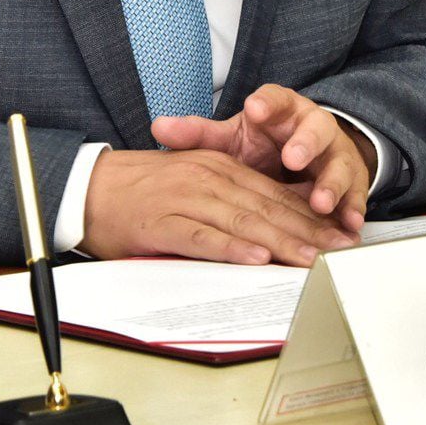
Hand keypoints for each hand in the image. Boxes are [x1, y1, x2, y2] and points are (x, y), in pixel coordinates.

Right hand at [79, 148, 356, 266]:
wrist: (88, 187)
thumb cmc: (141, 190)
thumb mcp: (193, 180)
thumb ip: (230, 196)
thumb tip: (270, 223)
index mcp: (219, 165)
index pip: (274, 193)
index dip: (309, 216)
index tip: (337, 237)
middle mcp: (208, 177)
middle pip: (267, 207)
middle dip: (306, 232)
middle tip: (336, 253)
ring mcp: (186, 197)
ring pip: (242, 221)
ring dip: (279, 242)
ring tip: (308, 259)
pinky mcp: (163, 221)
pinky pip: (203, 236)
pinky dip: (231, 248)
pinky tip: (255, 258)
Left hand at [152, 84, 371, 232]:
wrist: (304, 157)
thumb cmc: (264, 144)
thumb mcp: (232, 138)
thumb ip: (198, 135)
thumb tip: (158, 126)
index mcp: (282, 111)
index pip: (277, 99)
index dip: (268, 103)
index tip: (254, 109)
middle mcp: (312, 128)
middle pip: (314, 128)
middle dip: (306, 143)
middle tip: (294, 158)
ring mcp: (335, 154)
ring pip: (339, 163)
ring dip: (331, 183)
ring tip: (320, 201)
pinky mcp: (350, 182)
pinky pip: (356, 195)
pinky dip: (353, 209)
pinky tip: (349, 224)